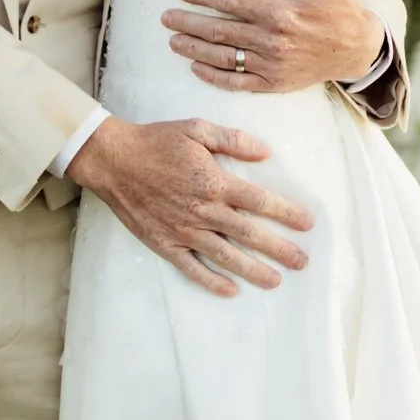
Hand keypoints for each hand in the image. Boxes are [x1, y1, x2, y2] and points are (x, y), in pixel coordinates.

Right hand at [69, 115, 312, 295]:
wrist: (113, 160)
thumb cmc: (156, 141)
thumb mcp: (196, 128)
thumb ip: (233, 140)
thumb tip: (265, 153)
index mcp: (214, 182)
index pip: (258, 201)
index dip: (286, 213)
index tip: (306, 223)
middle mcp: (202, 210)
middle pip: (249, 234)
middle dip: (279, 249)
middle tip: (302, 262)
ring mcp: (183, 230)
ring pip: (225, 256)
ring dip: (252, 270)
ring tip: (275, 281)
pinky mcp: (164, 243)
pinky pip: (191, 267)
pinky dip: (211, 281)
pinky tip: (230, 291)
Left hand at [162, 0, 386, 95]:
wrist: (358, 49)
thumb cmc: (340, 8)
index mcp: (280, 12)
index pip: (230, 2)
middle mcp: (271, 40)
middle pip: (219, 31)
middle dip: (188, 22)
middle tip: (165, 17)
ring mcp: (271, 65)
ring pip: (222, 57)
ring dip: (193, 49)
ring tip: (172, 40)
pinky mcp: (274, 83)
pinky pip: (237, 82)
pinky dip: (213, 77)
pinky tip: (195, 67)